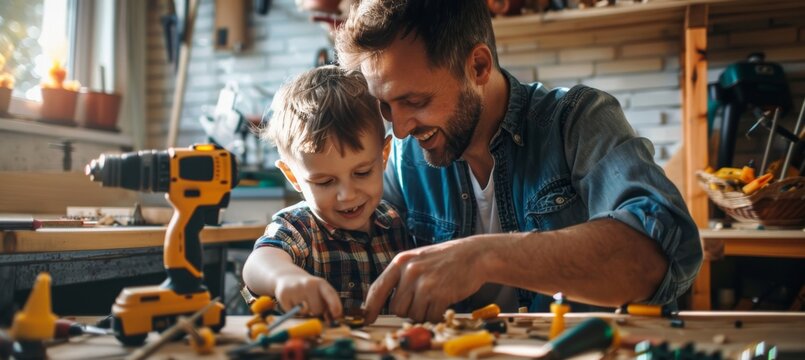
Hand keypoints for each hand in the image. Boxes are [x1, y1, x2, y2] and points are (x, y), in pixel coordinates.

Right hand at [275, 274, 342, 318]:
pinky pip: (292, 313)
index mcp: (320, 283)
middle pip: (317, 309)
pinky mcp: (284, 295)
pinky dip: (292, 311)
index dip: (334, 304)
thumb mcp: (320, 291)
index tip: (337, 315)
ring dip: (303, 311)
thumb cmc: (309, 289)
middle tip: (310, 302)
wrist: (287, 277)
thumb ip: (328, 304)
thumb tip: (331, 320)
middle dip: (315, 311)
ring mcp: (295, 288)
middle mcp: (308, 284)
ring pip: (304, 312)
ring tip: (300, 300)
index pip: (329, 293)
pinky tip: (292, 301)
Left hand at [363, 237, 489, 323]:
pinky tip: (443, 302)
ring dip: (423, 313)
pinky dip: (436, 315)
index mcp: (401, 262)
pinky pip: (430, 316)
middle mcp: (410, 272)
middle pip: (396, 308)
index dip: (370, 307)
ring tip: (435, 298)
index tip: (367, 318)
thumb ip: (402, 277)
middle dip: (407, 310)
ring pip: (413, 315)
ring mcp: (425, 283)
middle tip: (422, 300)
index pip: (377, 289)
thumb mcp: (418, 260)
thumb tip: (387, 303)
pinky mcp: (440, 294)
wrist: (474, 255)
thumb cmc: (446, 259)